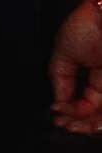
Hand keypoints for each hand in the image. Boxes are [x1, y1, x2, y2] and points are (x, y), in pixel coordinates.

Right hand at [50, 0, 101, 133]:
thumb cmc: (86, 26)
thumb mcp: (63, 53)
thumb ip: (60, 80)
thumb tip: (58, 103)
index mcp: (98, 77)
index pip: (85, 104)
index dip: (70, 112)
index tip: (55, 113)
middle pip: (96, 114)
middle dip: (78, 123)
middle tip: (63, 124)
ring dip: (87, 126)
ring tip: (71, 125)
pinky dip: (98, 120)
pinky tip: (87, 121)